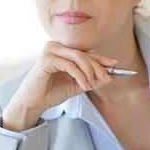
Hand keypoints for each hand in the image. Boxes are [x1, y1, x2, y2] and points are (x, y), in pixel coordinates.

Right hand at [3, 41, 117, 129]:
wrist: (33, 103)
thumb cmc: (51, 92)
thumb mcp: (76, 85)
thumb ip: (91, 79)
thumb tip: (111, 76)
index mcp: (62, 50)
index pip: (86, 53)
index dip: (102, 59)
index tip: (116, 65)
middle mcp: (56, 46)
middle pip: (84, 54)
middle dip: (98, 68)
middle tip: (107, 79)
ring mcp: (50, 50)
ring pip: (79, 57)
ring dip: (90, 72)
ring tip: (92, 85)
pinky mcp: (46, 58)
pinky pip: (70, 65)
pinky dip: (80, 76)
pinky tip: (84, 86)